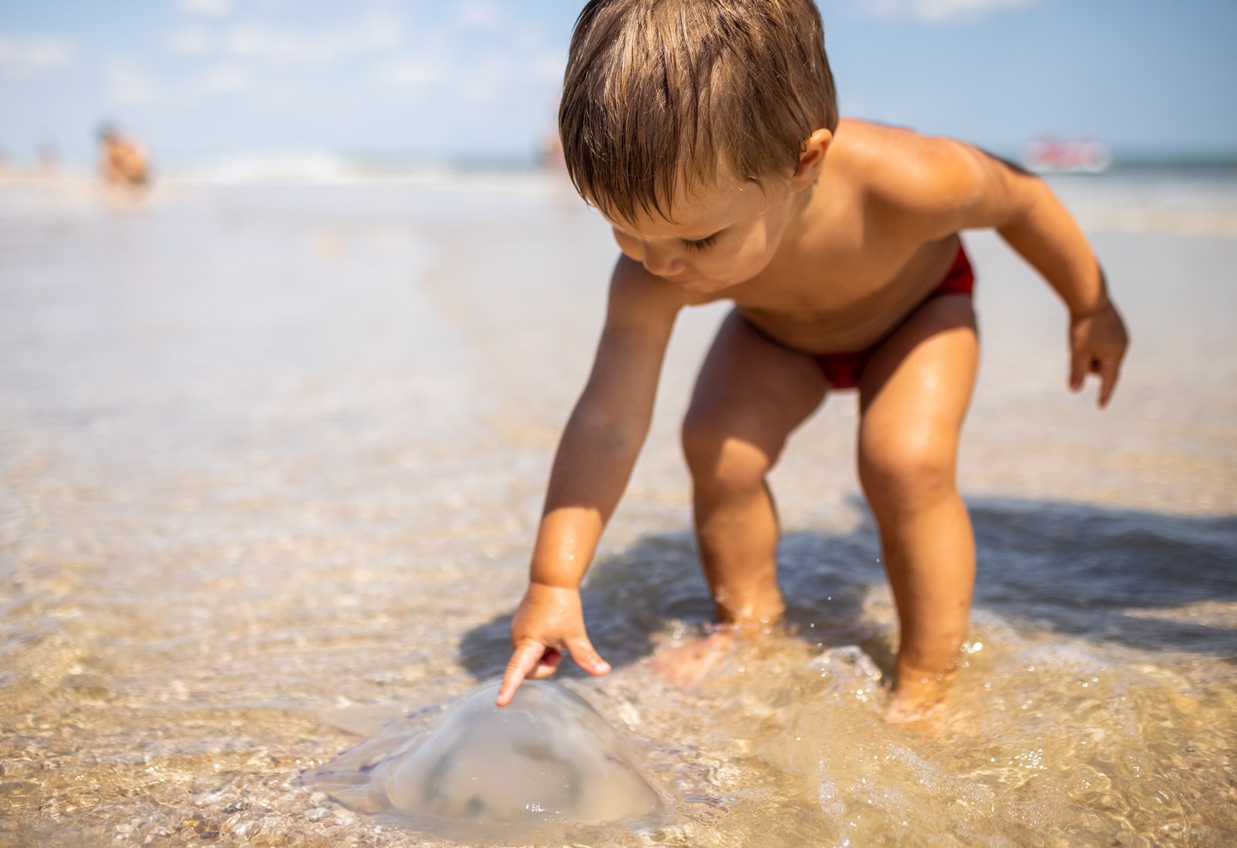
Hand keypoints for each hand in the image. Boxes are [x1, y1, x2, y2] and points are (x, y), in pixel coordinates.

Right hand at [495, 582, 609, 705]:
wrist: (552, 579)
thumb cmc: (563, 605)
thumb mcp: (575, 633)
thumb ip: (586, 656)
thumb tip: (604, 672)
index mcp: (527, 643)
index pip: (516, 671)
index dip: (509, 688)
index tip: (501, 703)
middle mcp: (517, 639)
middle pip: (530, 669)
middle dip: (548, 665)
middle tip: (560, 650)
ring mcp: (518, 632)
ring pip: (532, 657)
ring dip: (546, 654)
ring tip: (556, 635)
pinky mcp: (521, 626)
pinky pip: (531, 646)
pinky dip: (543, 645)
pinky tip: (550, 628)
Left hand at [1068, 301, 1128, 407]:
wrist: (1089, 296)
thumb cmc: (1083, 325)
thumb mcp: (1077, 351)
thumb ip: (1077, 371)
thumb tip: (1075, 390)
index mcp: (1116, 354)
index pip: (1109, 380)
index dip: (1103, 394)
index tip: (1100, 406)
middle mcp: (1122, 345)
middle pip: (1103, 366)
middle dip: (1089, 364)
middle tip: (1079, 349)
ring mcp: (1120, 335)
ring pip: (1102, 354)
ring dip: (1090, 353)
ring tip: (1082, 337)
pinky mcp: (1115, 327)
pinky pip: (1103, 343)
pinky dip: (1093, 344)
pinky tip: (1087, 331)